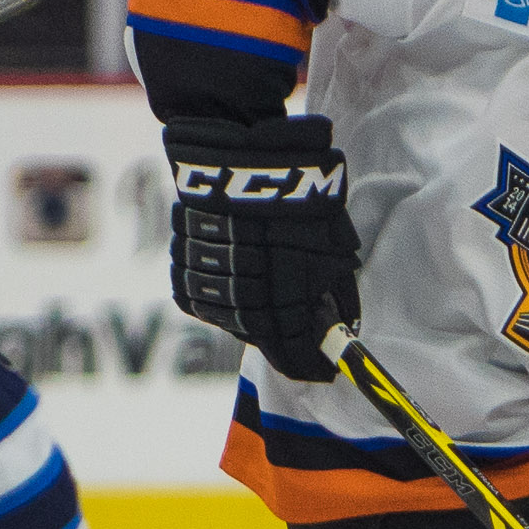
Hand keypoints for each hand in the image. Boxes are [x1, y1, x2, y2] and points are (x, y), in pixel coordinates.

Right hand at [165, 117, 359, 382]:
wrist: (240, 158)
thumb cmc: (299, 199)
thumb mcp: (334, 245)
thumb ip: (337, 291)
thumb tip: (344, 323)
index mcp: (287, 304)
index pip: (297, 355)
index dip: (312, 366)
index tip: (324, 370)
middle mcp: (244, 304)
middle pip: (263, 343)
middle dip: (285, 343)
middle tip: (302, 338)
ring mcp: (211, 290)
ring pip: (232, 321)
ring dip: (252, 318)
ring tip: (270, 296)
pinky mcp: (184, 269)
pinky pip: (204, 299)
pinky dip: (223, 297)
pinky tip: (239, 277)